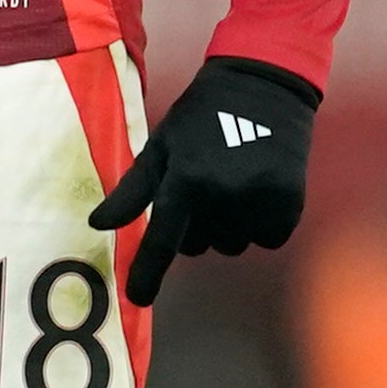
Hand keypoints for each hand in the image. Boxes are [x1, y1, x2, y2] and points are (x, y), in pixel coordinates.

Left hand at [88, 56, 318, 304]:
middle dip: (193, 226)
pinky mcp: (289, 206)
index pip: (162, 240)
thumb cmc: (201, 118)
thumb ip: (131, 190)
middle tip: (202, 185)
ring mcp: (259, 203)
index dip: (148, 273)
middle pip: (197, 246)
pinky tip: (257, 188)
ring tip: (231, 181)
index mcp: (186, 179)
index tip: (137, 299)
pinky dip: (260, 224)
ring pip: (231, 246)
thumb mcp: (161, 146)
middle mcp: (223, 196)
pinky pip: (266, 240)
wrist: (262, 88)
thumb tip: (97, 225)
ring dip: (226, 227)